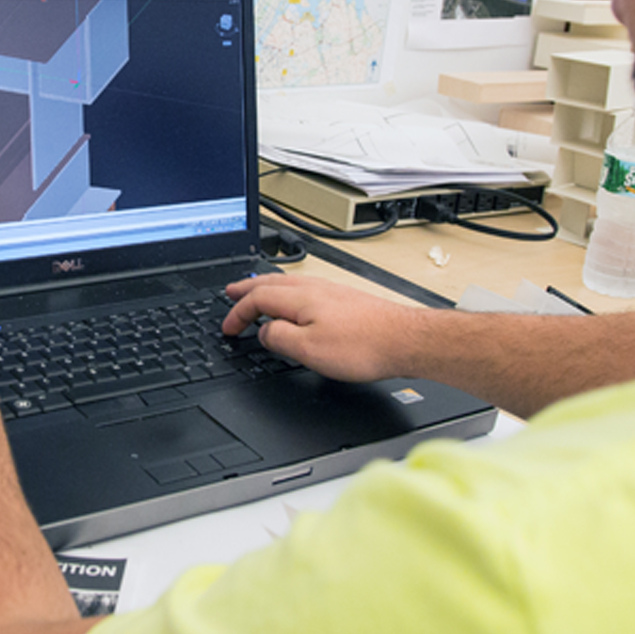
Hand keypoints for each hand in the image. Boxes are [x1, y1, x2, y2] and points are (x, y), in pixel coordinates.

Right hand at [222, 274, 416, 382]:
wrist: (406, 340)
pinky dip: (287, 294)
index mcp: (300, 298)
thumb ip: (279, 339)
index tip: (228, 328)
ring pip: (288, 284)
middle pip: (270, 283)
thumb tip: (264, 332)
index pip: (257, 299)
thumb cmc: (365, 345)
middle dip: (246, 289)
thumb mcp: (309, 350)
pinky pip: (305, 290)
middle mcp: (315, 288)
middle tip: (230, 292)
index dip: (237, 313)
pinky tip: (295, 304)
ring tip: (256, 294)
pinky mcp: (345, 300)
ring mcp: (332, 291)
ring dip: (266, 289)